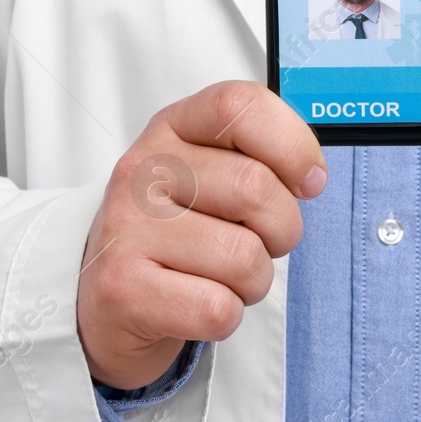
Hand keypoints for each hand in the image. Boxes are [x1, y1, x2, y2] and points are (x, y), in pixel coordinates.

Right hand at [77, 80, 325, 389]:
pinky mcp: (123, 288)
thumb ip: (261, 157)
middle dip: (283, 229)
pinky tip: (198, 302)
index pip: (241, 105)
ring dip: (253, 280)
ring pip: (245, 258)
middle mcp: (143, 170)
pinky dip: (226, 316)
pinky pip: (218, 308)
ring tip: (222, 275)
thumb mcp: (212, 175)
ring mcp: (127, 228)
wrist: (109, 299)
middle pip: (256, 187)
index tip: (308, 181)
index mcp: (172, 128)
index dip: (292, 144)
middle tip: (261, 241)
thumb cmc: (179, 232)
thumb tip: (311, 177)